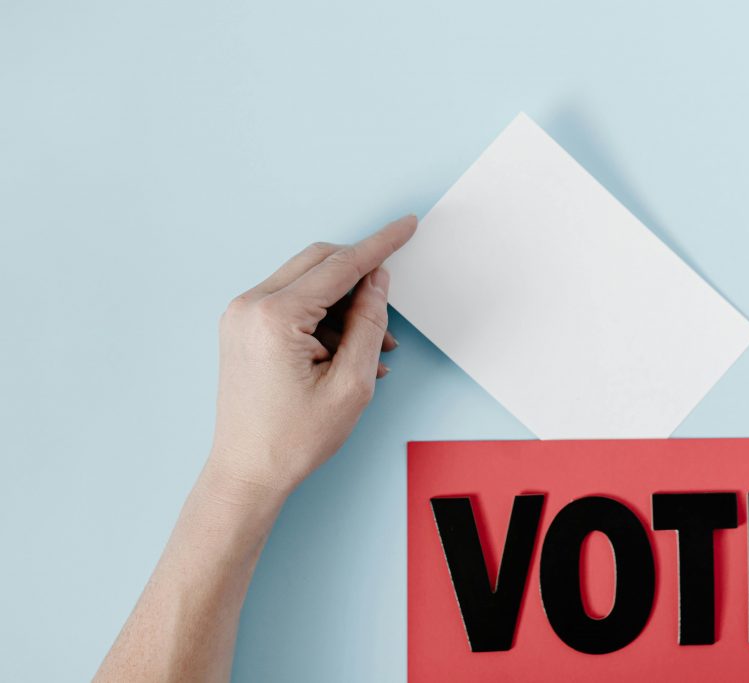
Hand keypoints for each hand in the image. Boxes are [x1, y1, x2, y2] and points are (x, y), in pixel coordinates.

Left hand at [207, 215, 416, 497]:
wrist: (247, 472)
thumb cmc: (294, 438)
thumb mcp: (352, 384)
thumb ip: (368, 323)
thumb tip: (377, 281)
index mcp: (276, 317)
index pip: (340, 265)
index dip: (380, 245)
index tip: (406, 225)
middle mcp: (250, 306)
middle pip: (319, 263)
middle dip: (360, 278)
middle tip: (388, 307)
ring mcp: (241, 315)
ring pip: (307, 283)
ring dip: (344, 305)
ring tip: (372, 348)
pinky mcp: (242, 327)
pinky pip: (291, 303)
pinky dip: (323, 318)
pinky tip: (346, 353)